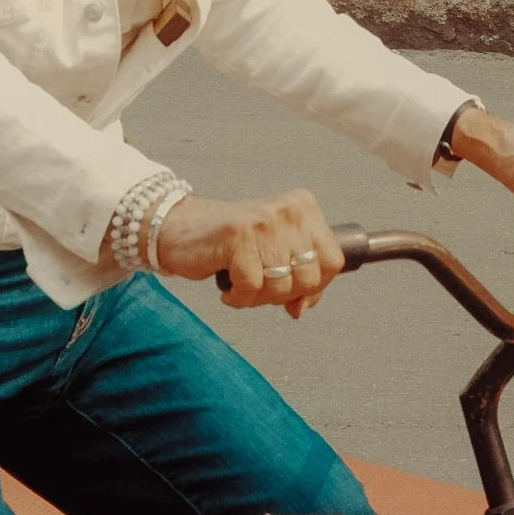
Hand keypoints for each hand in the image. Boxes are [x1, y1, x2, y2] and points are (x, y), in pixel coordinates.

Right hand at [154, 187, 345, 318]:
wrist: (180, 228)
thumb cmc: (229, 243)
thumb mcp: (273, 253)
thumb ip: (297, 278)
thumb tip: (303, 307)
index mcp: (303, 207)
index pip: (333, 260)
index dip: (315, 286)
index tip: (294, 291)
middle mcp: (289, 210)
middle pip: (309, 277)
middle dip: (284, 294)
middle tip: (260, 285)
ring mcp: (265, 221)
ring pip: (282, 286)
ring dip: (259, 298)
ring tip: (242, 284)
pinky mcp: (239, 236)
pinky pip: (252, 288)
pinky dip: (238, 297)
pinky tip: (228, 286)